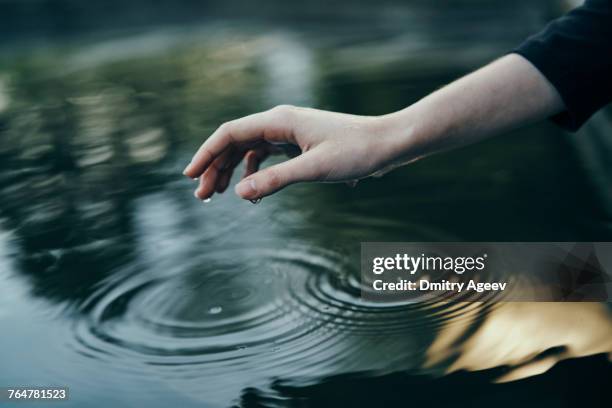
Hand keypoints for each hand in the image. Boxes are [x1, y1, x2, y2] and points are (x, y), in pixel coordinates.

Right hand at [183, 105, 399, 200]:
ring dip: (232, 171)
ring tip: (218, 195)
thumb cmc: (357, 152)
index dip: (206, 154)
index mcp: (280, 121)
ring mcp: (289, 133)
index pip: (230, 133)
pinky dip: (254, 172)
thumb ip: (276, 180)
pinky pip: (266, 156)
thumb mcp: (314, 169)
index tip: (189, 176)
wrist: (388, 144)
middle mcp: (281, 123)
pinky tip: (253, 190)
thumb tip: (239, 192)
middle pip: (235, 142)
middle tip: (202, 196)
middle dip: (215, 168)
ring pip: (249, 150)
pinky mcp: (299, 144)